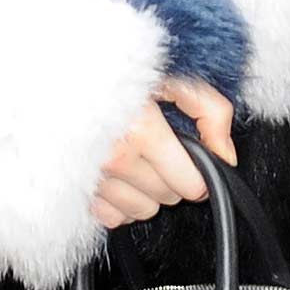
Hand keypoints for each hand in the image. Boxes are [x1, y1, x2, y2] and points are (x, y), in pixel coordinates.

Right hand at [91, 76, 235, 228]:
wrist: (63, 77)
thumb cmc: (119, 72)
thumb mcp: (173, 76)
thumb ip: (211, 111)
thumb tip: (225, 154)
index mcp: (140, 129)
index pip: (189, 183)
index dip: (197, 175)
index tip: (192, 163)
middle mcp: (114, 156)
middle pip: (167, 197)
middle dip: (171, 179)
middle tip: (159, 151)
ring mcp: (92, 175)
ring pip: (140, 210)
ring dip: (145, 192)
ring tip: (137, 161)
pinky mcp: (77, 189)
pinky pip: (111, 217)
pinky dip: (118, 203)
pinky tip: (118, 177)